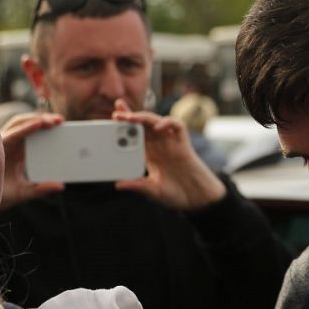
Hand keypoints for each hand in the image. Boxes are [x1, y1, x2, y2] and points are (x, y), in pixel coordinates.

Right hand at [0, 111, 65, 210]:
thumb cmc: (1, 194)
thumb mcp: (25, 191)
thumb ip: (42, 188)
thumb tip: (62, 185)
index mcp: (18, 150)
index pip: (32, 131)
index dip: (45, 124)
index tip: (61, 122)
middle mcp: (10, 144)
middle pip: (26, 123)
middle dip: (43, 118)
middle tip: (61, 120)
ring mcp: (3, 143)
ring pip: (19, 123)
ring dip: (35, 119)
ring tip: (51, 121)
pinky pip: (13, 134)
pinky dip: (26, 128)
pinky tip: (38, 124)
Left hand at [112, 100, 226, 210]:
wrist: (197, 199)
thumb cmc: (177, 194)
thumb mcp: (153, 191)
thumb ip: (137, 186)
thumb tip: (118, 184)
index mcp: (149, 155)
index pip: (134, 136)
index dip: (124, 127)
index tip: (111, 121)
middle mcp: (159, 146)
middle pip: (143, 125)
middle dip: (130, 115)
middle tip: (117, 109)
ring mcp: (171, 143)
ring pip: (156, 122)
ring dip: (143, 117)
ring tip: (130, 117)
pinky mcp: (183, 143)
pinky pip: (177, 126)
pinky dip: (168, 122)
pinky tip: (159, 127)